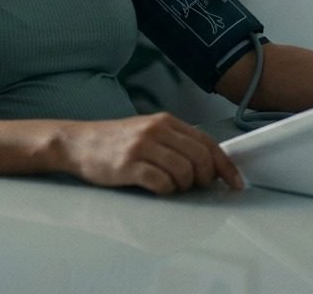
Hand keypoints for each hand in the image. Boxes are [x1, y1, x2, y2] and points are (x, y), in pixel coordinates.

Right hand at [59, 113, 243, 195]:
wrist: (77, 143)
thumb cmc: (115, 141)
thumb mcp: (149, 132)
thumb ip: (176, 142)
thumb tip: (210, 164)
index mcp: (166, 121)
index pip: (207, 142)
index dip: (225, 165)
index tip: (235, 182)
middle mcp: (156, 130)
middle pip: (199, 157)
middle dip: (205, 178)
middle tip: (197, 187)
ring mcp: (141, 147)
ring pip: (183, 171)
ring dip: (183, 186)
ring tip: (171, 186)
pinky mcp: (128, 165)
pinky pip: (160, 182)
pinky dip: (165, 190)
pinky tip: (156, 188)